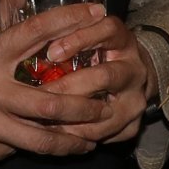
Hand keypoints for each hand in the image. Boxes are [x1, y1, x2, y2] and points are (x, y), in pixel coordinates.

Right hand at [0, 2, 114, 162]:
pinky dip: (26, 145)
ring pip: (41, 140)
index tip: (97, 13)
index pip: (36, 34)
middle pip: (53, 103)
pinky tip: (39, 143)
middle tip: (107, 103)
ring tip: (91, 139)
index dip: (70, 21)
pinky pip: (11, 149)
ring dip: (72, 141)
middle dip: (86, 105)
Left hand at [39, 15, 156, 144]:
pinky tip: (59, 135)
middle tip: (40, 93)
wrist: (129, 78)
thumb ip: (66, 33)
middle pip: (107, 76)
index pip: (107, 31)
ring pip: (107, 114)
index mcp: (122, 40)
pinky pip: (108, 135)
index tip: (52, 52)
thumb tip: (31, 37)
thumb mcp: (85, 36)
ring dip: (73, 119)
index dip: (80, 40)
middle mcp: (135, 69)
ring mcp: (137, 99)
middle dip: (70, 87)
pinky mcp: (134, 125)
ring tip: (44, 120)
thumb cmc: (96, 52)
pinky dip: (81, 137)